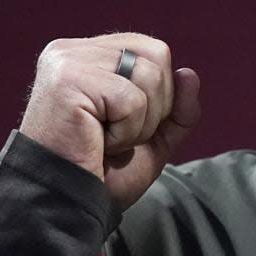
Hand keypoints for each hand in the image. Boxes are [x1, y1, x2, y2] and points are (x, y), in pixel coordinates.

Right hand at [19, 33, 200, 210]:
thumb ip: (178, 107)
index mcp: (89, 54)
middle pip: (157, 55)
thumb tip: (189, 74)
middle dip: (155, 106)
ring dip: (139, 124)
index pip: (154, 50)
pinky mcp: (67, 81)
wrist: (66, 206)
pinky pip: (131, 100)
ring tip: (105, 141)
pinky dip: (125, 133)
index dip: (160, 93)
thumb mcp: (154, 137)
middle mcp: (73, 50)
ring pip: (149, 76)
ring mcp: (67, 62)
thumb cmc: (102, 172)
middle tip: (116, 135)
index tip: (125, 122)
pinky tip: (97, 145)